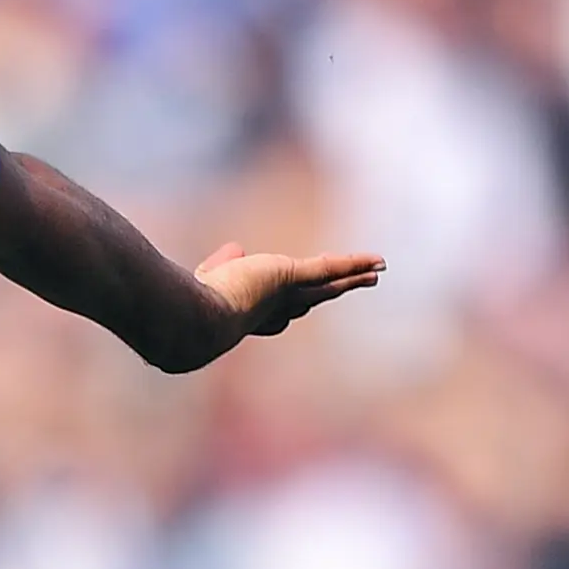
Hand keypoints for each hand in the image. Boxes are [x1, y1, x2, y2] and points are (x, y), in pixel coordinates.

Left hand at [186, 241, 384, 360]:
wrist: (196, 319)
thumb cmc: (192, 305)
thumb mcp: (208, 278)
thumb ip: (221, 264)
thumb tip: (234, 249)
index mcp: (253, 315)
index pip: (282, 312)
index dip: (294, 304)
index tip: (302, 298)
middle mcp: (274, 310)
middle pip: (312, 301)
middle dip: (333, 290)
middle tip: (355, 283)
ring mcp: (286, 296)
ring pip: (329, 286)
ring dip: (353, 277)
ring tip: (375, 273)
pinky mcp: (291, 276)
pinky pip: (329, 269)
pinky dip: (354, 263)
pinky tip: (376, 261)